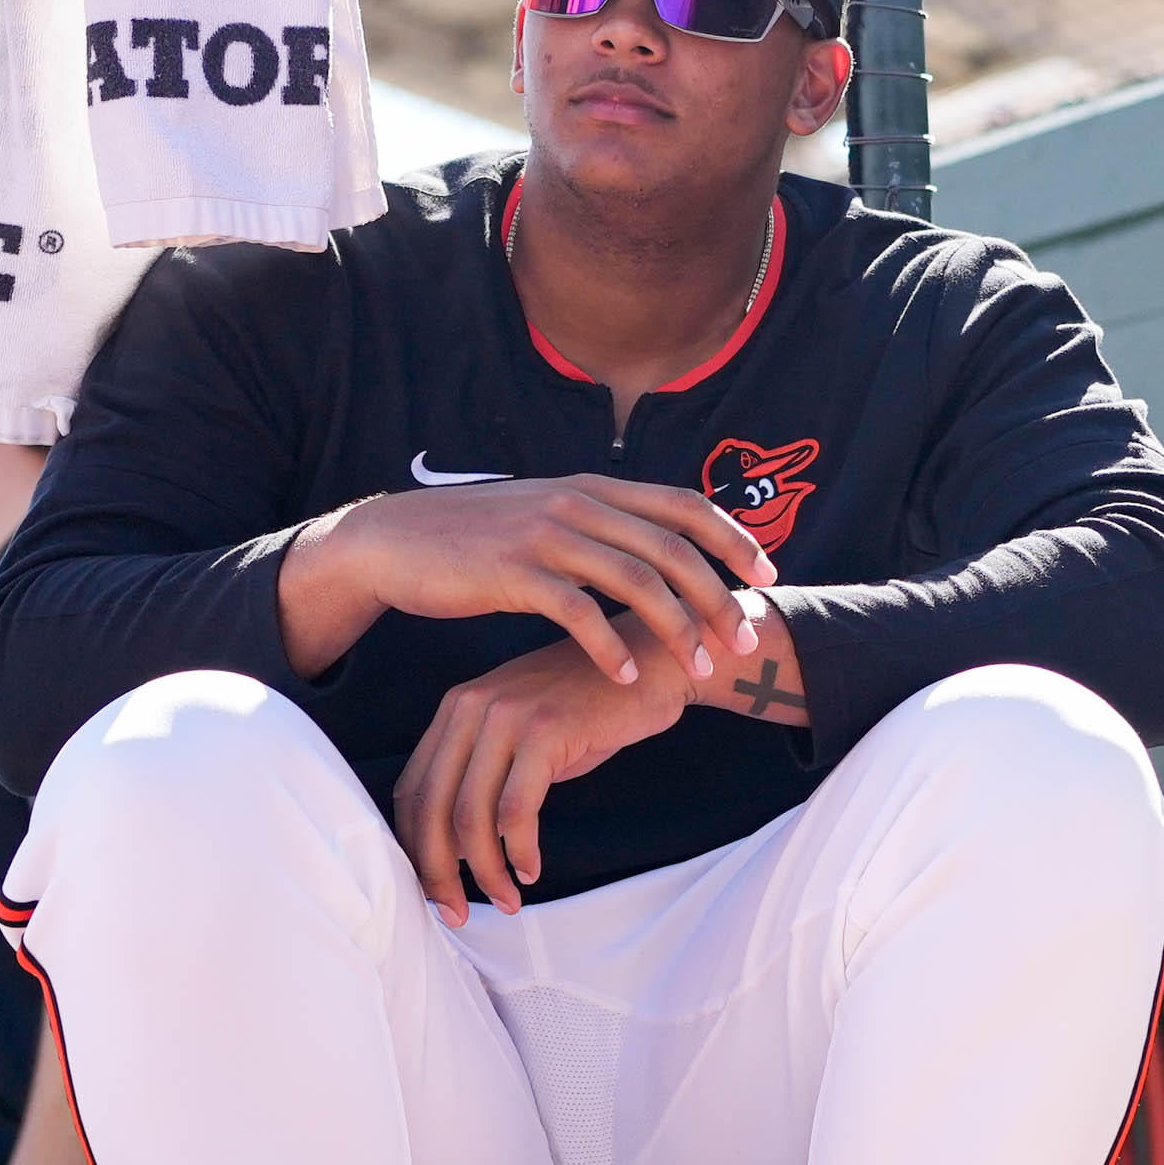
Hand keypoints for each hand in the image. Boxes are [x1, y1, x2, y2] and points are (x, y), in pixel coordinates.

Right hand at [282, 475, 771, 688]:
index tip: (768, 575)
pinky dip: (610, 647)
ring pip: (636, 579)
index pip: (684, 504)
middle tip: (743, 640)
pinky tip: (627, 678)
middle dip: (718, 596)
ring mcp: (546, 533)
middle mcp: (577, 501)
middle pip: (672, 547)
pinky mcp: (512, 571)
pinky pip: (577, 612)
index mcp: (593, 486)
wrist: (395, 542)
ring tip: (698, 668)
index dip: (733, 538)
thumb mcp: (548, 518)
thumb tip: (655, 551)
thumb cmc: (478, 542)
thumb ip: (601, 527)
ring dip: (677, 627)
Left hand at [394, 636, 690, 919]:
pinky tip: (531, 870)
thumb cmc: (591, 709)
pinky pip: (517, 809)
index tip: (434, 890)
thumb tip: (459, 849)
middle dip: (439, 872)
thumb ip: (486, 776)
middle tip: (455, 914)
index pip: (413, 790)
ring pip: (472, 815)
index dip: (416, 848)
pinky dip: (520, 850)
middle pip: (432, 808)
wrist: (652, 663)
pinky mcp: (546, 731)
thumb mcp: (525, 736)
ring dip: (486, 872)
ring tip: (507, 901)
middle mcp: (471, 708)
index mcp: (457, 709)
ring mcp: (507, 716)